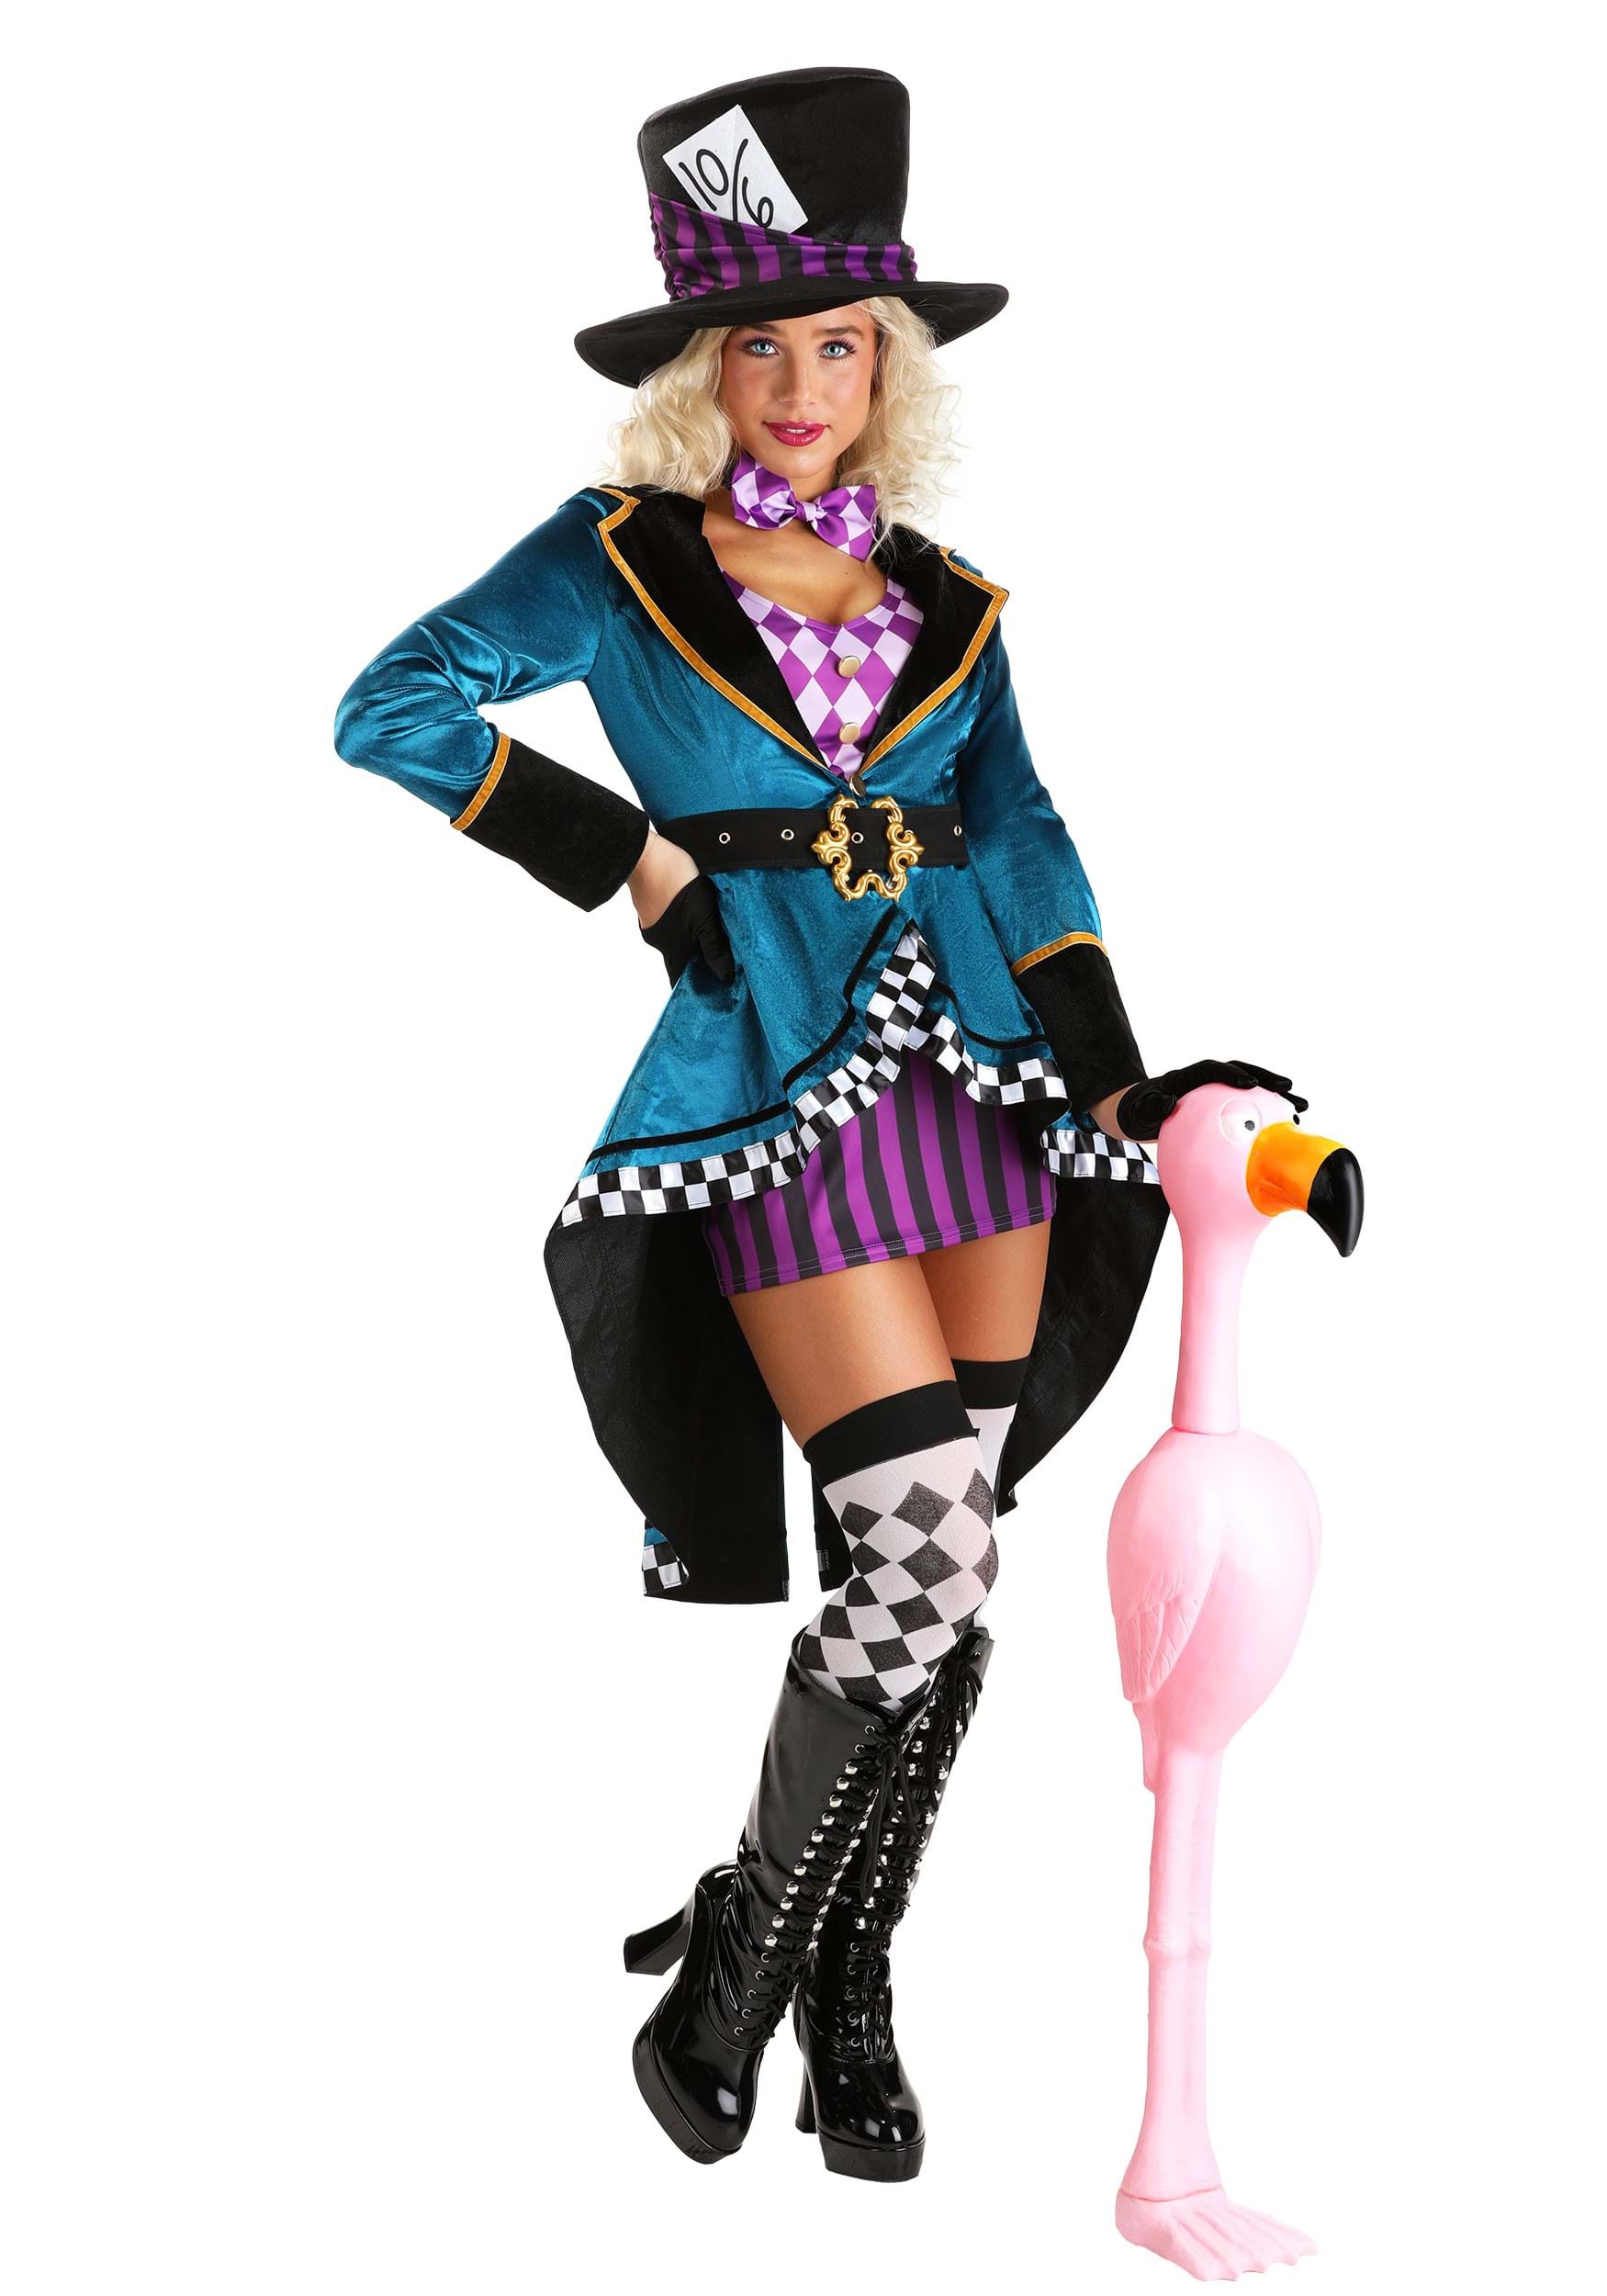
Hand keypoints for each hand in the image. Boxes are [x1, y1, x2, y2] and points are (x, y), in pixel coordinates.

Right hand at [632, 835, 734, 987]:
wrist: (644, 852)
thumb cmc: (675, 882)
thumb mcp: (703, 917)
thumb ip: (714, 947)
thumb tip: (725, 977)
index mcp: (673, 948)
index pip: (681, 978)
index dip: (694, 986)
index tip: (711, 991)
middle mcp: (660, 941)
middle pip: (680, 960)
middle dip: (697, 963)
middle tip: (720, 962)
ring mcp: (653, 923)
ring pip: (676, 940)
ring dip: (692, 941)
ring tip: (714, 936)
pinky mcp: (650, 906)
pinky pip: (671, 923)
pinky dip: (684, 925)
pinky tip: (695, 914)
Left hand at [1105, 1060, 1308, 1141]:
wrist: (1139, 1114)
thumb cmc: (1139, 1112)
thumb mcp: (1139, 1111)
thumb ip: (1153, 1107)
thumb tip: (1168, 1103)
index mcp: (1188, 1077)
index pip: (1213, 1070)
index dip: (1232, 1073)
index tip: (1250, 1084)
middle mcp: (1207, 1081)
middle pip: (1242, 1073)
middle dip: (1267, 1078)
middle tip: (1289, 1088)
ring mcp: (1218, 1091)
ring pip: (1253, 1089)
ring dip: (1277, 1097)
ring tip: (1301, 1108)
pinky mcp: (1225, 1105)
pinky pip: (1250, 1108)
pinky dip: (1268, 1116)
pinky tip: (1288, 1131)